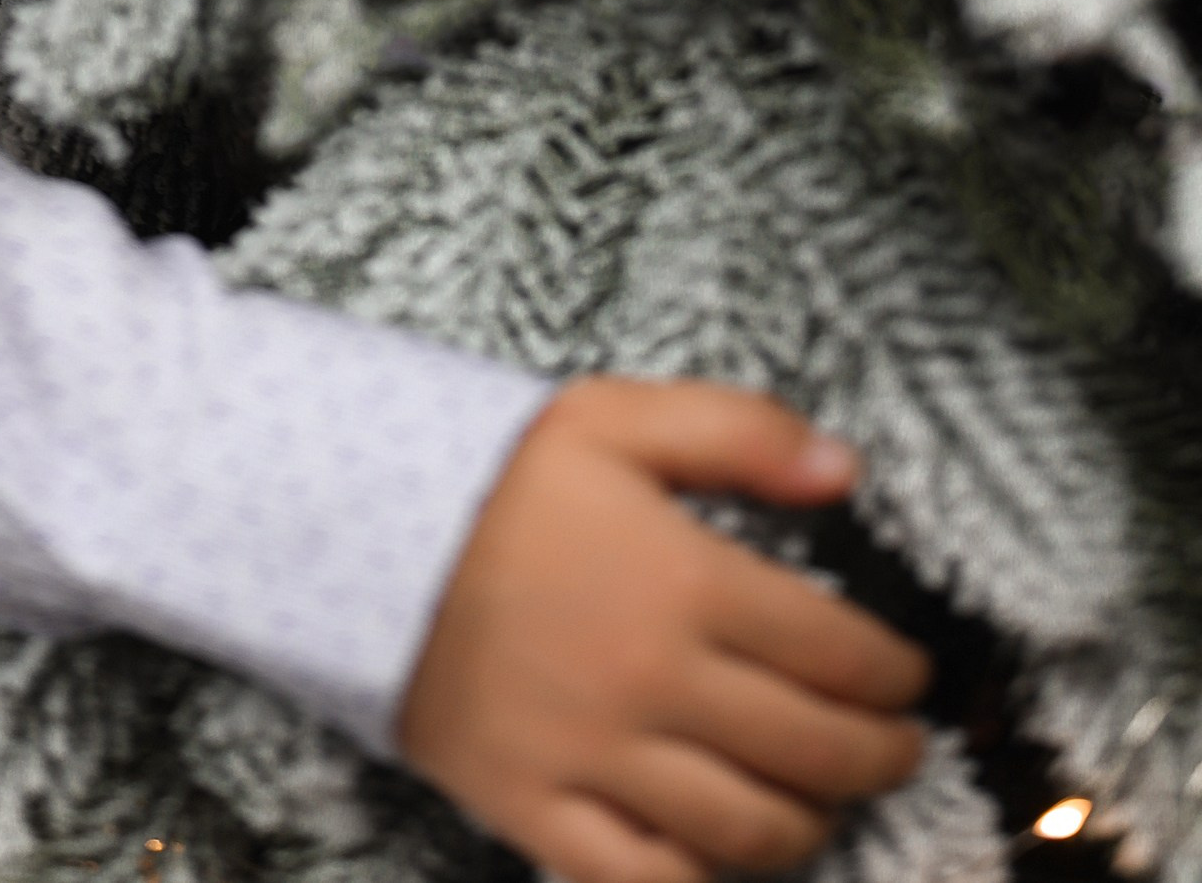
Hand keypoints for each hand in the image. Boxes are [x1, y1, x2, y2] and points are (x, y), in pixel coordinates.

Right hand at [397, 378, 930, 882]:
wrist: (346, 532)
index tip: (906, 676)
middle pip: (811, 752)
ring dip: (809, 824)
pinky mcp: (536, 809)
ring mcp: (595, 758)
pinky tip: (724, 856)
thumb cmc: (489, 474)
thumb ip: (736, 431)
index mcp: (685, 581)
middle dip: (877, 757)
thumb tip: (846, 470)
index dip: (893, 675)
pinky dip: (702, 881)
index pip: (838, 653)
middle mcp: (655, 682)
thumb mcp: (609, 416)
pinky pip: (643, 881)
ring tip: (822, 801)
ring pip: (746, 830)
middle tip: (893, 746)